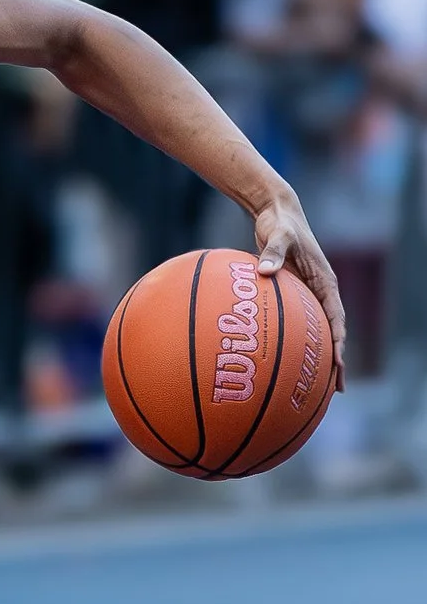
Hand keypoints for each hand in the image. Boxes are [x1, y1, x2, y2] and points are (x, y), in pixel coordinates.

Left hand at [251, 184, 347, 384]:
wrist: (276, 214)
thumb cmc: (279, 224)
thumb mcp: (278, 235)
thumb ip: (273, 251)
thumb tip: (265, 271)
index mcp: (325, 281)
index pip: (336, 317)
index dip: (337, 341)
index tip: (337, 363)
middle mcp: (320, 291)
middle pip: (332, 331)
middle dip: (336, 360)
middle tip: (336, 389)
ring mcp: (308, 294)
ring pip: (318, 331)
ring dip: (320, 357)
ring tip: (319, 387)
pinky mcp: (294, 295)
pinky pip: (298, 324)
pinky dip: (297, 343)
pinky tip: (285, 362)